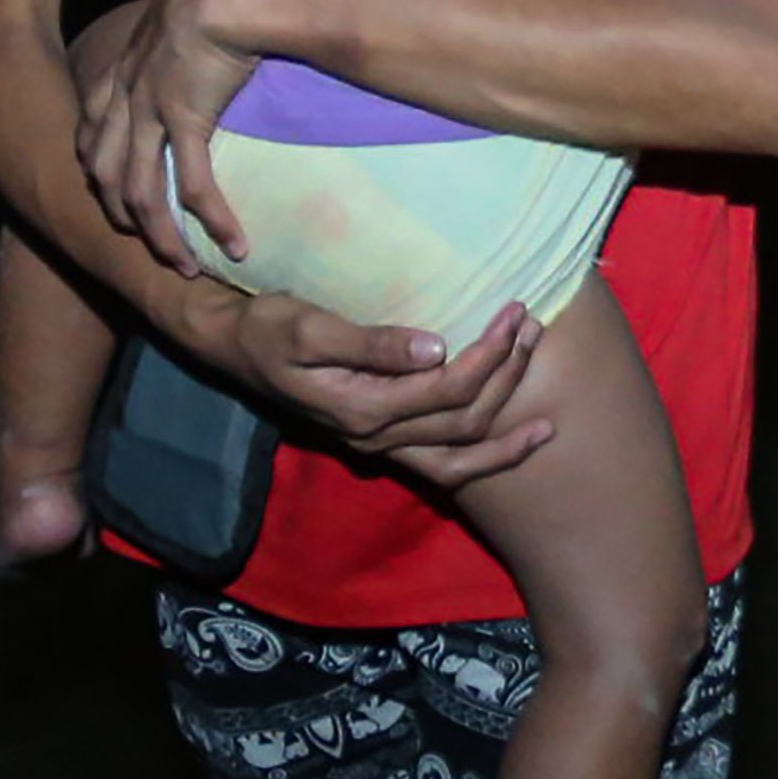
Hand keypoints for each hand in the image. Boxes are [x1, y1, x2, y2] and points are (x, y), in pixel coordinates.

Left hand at [77, 0, 263, 268]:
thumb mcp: (182, 11)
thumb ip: (181, 32)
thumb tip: (205, 35)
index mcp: (121, 70)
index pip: (92, 135)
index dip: (101, 172)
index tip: (119, 198)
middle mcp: (124, 98)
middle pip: (107, 176)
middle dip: (124, 219)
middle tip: (154, 247)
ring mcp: (149, 112)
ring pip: (141, 195)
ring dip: (164, 237)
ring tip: (186, 265)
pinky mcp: (185, 121)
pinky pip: (193, 186)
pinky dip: (211, 220)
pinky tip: (232, 243)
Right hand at [191, 287, 553, 483]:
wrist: (234, 349)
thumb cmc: (268, 329)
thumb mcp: (308, 327)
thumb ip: (369, 342)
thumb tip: (433, 347)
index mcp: (361, 408)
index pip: (446, 388)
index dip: (488, 354)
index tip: (514, 311)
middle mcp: (376, 438)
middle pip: (464, 420)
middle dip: (507, 374)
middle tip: (532, 326)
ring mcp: (381, 447)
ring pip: (461, 455)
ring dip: (508, 424)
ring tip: (542, 390)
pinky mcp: (386, 443)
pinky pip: (448, 467)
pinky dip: (489, 457)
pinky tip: (525, 438)